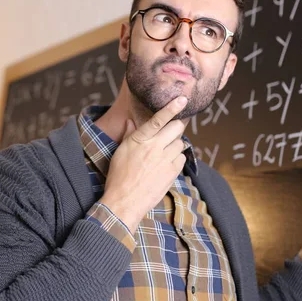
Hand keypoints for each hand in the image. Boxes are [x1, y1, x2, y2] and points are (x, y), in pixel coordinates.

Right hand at [99, 96, 187, 231]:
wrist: (125, 201)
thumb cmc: (118, 176)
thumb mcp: (120, 152)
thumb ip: (129, 135)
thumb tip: (131, 121)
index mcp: (139, 140)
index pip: (158, 119)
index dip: (172, 107)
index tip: (182, 99)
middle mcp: (154, 147)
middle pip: (176, 128)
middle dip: (176, 127)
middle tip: (170, 132)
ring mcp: (165, 160)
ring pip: (180, 143)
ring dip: (175, 144)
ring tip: (164, 153)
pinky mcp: (172, 172)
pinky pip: (182, 158)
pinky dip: (177, 158)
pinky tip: (166, 164)